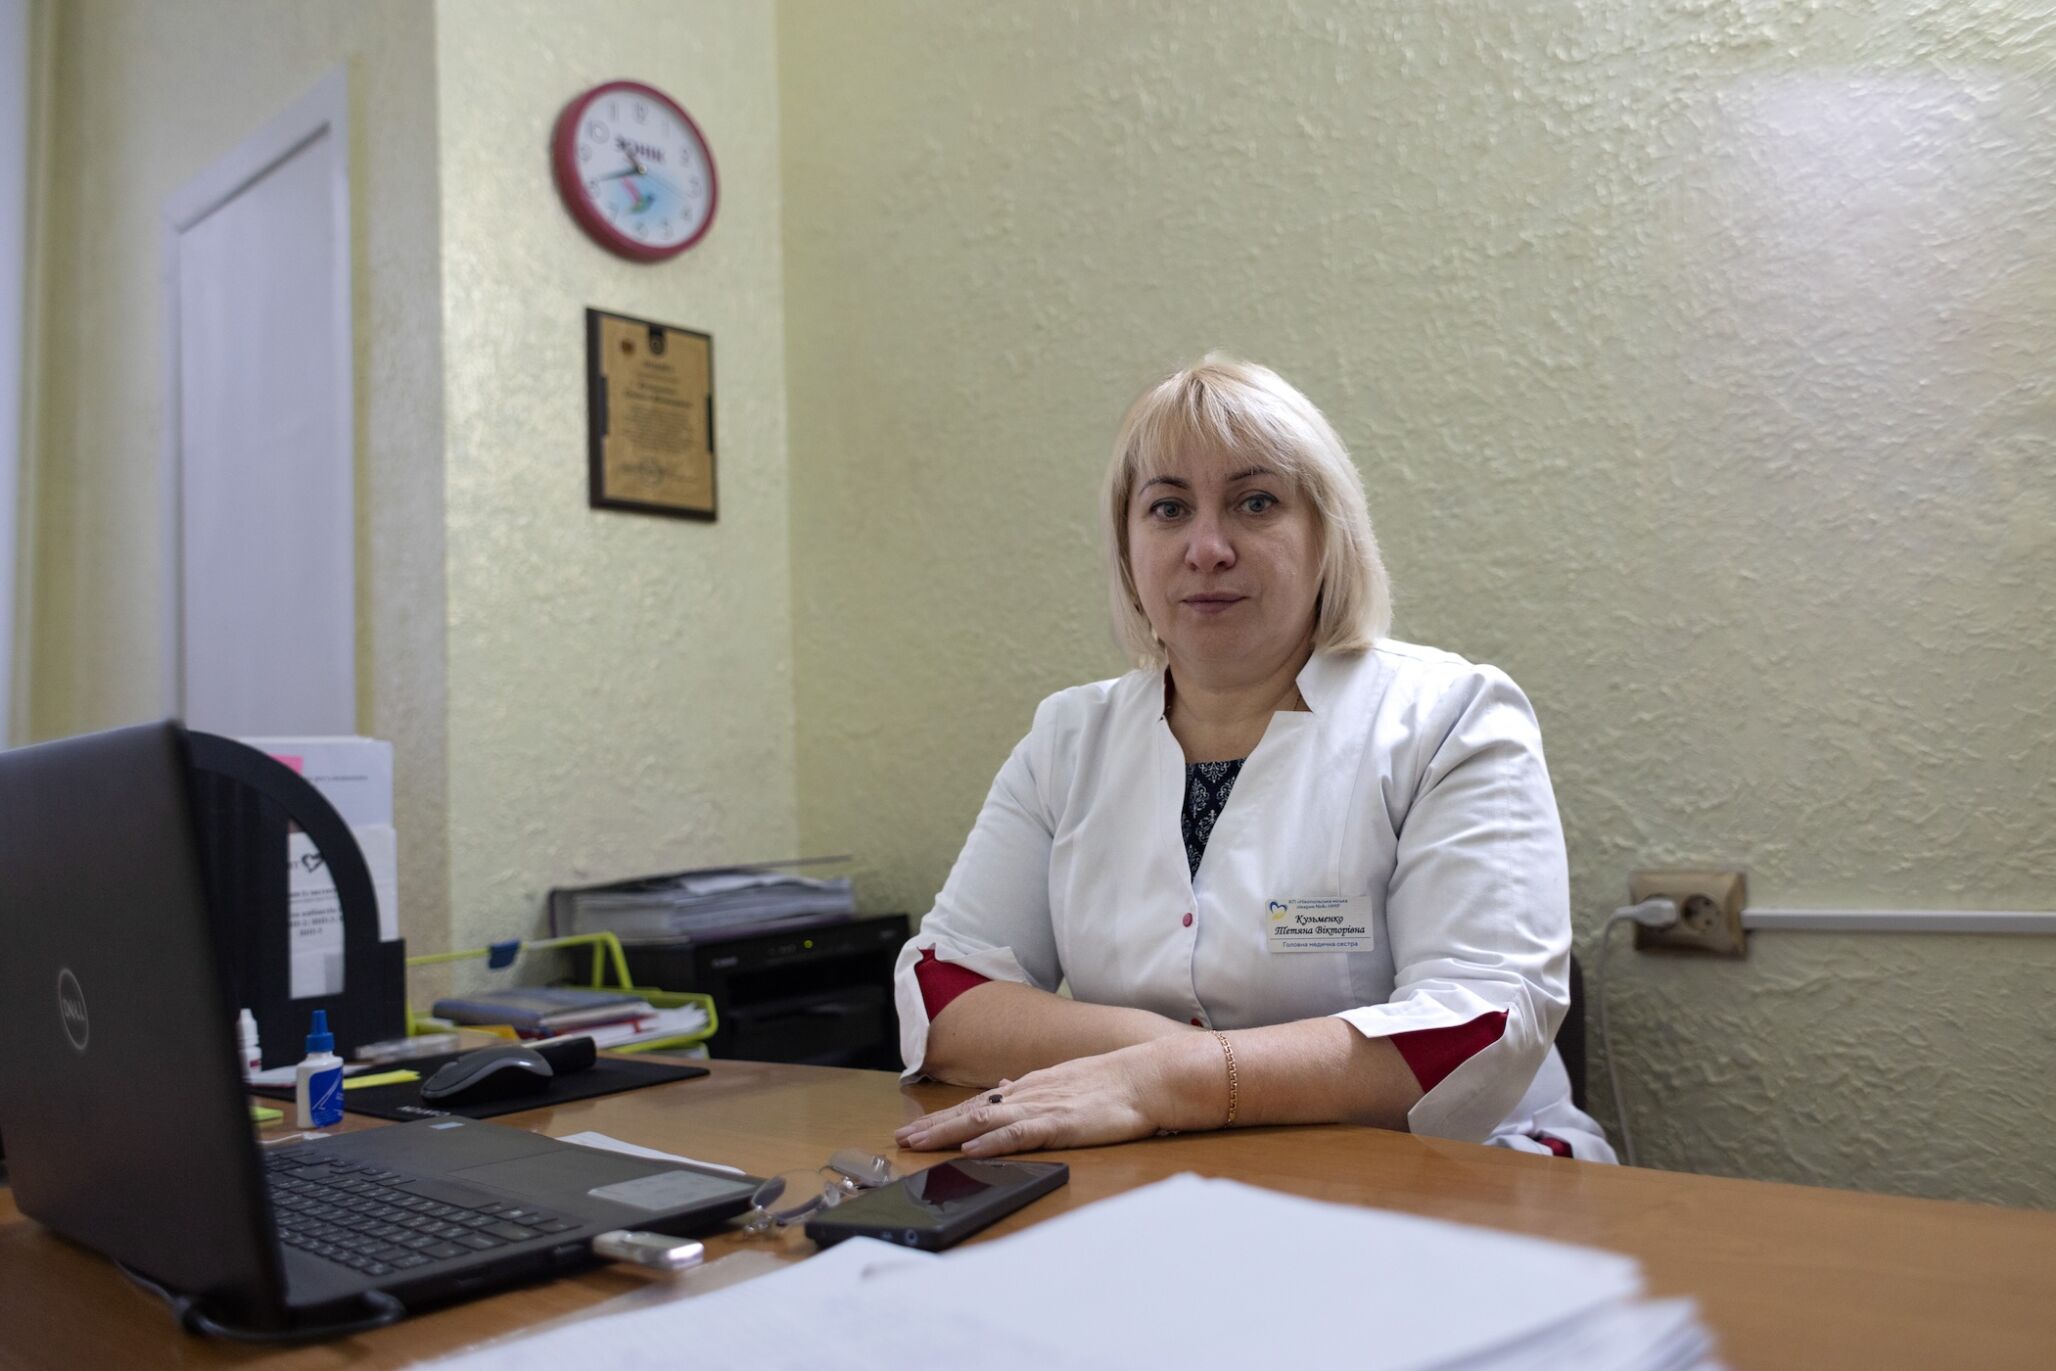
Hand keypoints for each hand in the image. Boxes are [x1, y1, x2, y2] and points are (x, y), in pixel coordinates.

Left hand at [895, 1041, 1201, 1156]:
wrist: (1149, 1078)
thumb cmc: (1114, 1083)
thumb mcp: (1065, 1082)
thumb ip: (1032, 1089)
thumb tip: (1004, 1089)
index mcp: (1030, 1087)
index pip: (978, 1105)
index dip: (944, 1118)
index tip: (916, 1129)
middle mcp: (1028, 1094)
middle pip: (970, 1112)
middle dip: (933, 1127)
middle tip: (900, 1140)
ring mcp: (1042, 1108)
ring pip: (984, 1121)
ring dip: (948, 1133)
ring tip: (918, 1144)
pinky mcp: (1060, 1124)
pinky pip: (1019, 1135)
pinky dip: (992, 1142)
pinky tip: (971, 1149)